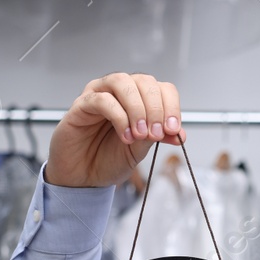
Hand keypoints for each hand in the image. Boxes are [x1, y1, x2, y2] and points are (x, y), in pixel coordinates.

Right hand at [44, 72, 183, 187]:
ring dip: (137, 108)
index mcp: (138, 100)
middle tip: (156, 133)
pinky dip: (118, 116)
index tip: (172, 129)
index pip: (162, 89)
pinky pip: (102, 99)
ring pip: (123, 82)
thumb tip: (178, 132)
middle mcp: (119, 92)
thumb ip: (157, 137)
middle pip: (144, 81)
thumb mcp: (140, 151)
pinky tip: (124, 135)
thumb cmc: (107, 160)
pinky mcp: (81, 104)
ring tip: (140, 134)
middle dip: (155, 108)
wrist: (83, 177)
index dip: (171, 106)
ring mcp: (99, 94)